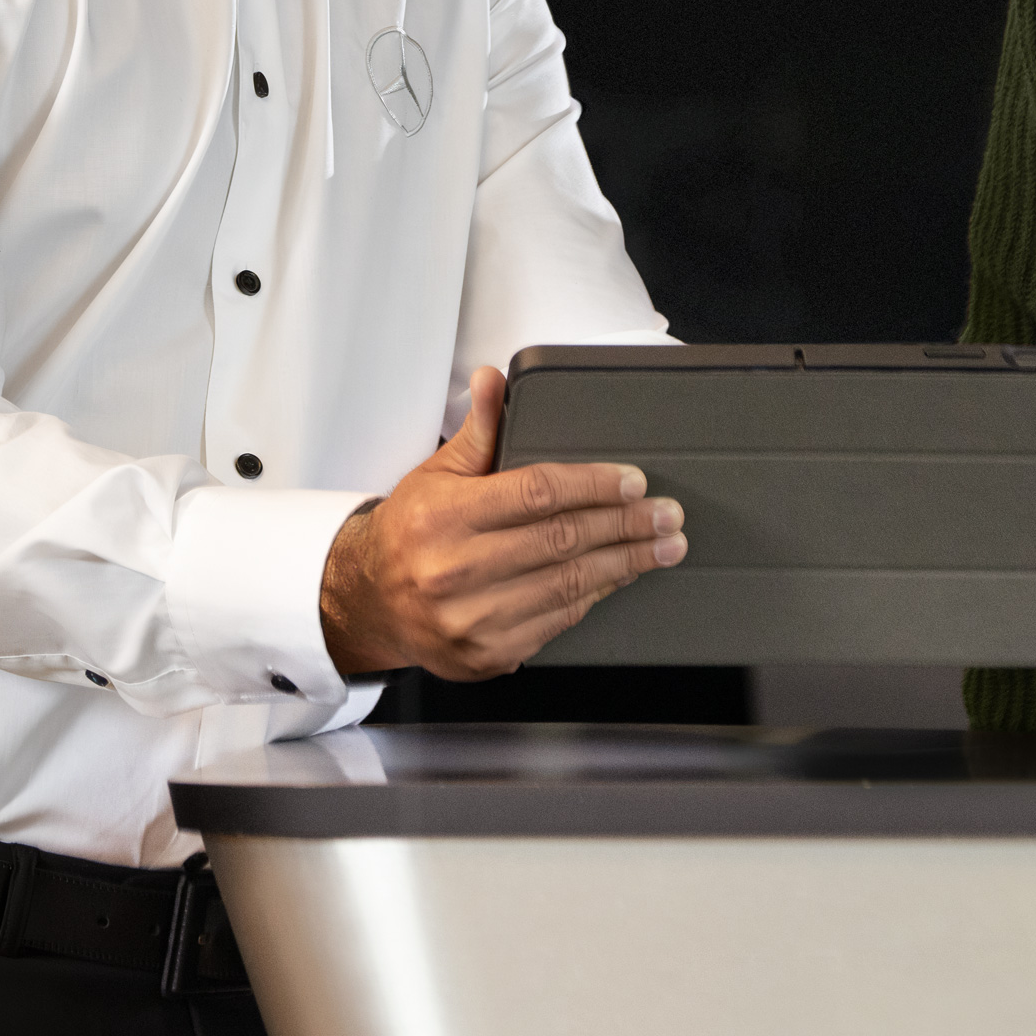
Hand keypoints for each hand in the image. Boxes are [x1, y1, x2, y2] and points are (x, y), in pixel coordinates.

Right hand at [318, 366, 686, 678]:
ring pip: (568, 585)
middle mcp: (455, 570)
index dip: (592, 485)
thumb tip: (493, 381)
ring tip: (663, 547)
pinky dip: (595, 597)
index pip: (536, 492)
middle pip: (561, 541)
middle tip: (667, 515)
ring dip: (625, 564)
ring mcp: (471, 619)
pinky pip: (557, 621)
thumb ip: (477, 432)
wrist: (368, 603)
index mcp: (444, 517)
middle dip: (625, 525)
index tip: (633, 482)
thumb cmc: (409, 534)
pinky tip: (620, 577)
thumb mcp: (435, 475)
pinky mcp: (486, 654)